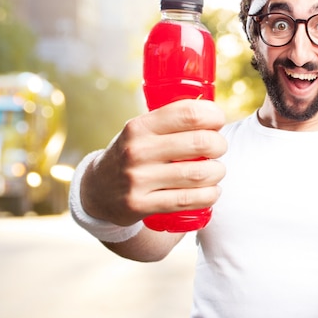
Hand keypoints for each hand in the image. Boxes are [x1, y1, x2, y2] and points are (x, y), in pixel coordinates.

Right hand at [80, 99, 226, 225]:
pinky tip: (212, 191)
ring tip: (216, 171)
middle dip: (219, 144)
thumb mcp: (141, 131)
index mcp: (140, 126)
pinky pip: (188, 200)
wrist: (97, 190)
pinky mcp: (141, 204)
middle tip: (219, 148)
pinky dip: (209, 195)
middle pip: (200, 143)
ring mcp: (138, 179)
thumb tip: (213, 114)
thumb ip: (170, 121)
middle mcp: (137, 150)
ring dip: (217, 172)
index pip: (188, 113)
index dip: (213, 115)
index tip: (218, 121)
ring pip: (198, 174)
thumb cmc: (132, 154)